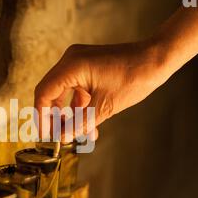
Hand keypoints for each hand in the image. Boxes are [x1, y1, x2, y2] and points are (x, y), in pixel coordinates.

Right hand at [34, 41, 170, 139]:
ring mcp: (78, 61)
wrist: (155, 60)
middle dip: (54, 117)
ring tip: (77, 134)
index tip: (46, 135)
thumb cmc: (133, 78)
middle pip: (50, 92)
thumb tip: (62, 137)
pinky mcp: (87, 65)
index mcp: (71, 66)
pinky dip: (79, 105)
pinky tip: (87, 124)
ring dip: (68, 114)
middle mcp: (70, 60)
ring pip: (63, 92)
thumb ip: (79, 123)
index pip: (44, 93)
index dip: (42, 117)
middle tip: (58, 136)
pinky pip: (75, 87)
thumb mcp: (104, 107)